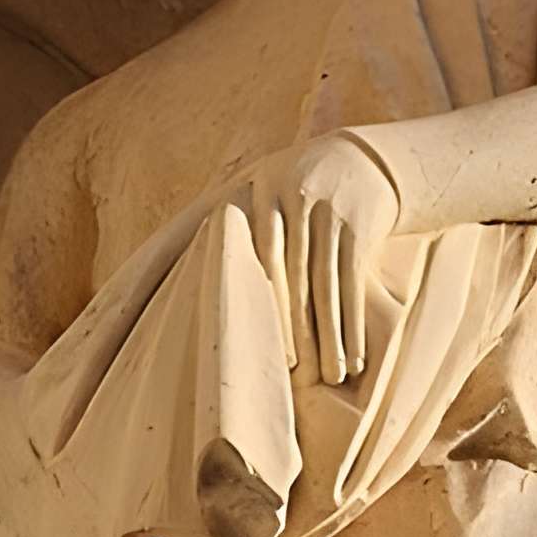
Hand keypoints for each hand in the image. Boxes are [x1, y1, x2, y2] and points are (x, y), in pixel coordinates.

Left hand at [231, 135, 400, 384]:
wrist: (361, 159)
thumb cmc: (297, 191)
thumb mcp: (265, 193)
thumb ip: (236, 227)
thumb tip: (175, 282)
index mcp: (262, 195)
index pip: (260, 258)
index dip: (266, 305)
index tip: (268, 348)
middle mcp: (296, 200)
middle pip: (294, 277)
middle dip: (299, 330)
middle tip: (299, 375)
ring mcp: (330, 212)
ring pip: (328, 285)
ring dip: (333, 336)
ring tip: (335, 376)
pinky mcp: (360, 226)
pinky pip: (355, 283)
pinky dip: (355, 323)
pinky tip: (357, 356)